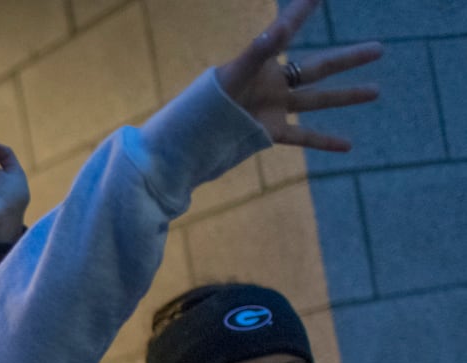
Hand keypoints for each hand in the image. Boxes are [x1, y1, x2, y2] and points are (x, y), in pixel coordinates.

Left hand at [214, 0, 381, 151]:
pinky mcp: (270, 132)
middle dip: (348, 59)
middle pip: (318, 68)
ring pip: (317, 101)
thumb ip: (256, 53)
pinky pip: (302, 136)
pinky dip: (325, 140)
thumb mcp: (232, 76)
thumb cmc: (204, 104)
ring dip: (346, 96)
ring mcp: (274, 109)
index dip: (302, 13)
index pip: (288, 32)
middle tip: (379, 48)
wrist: (186, 141)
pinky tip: (349, 145)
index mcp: (262, 64)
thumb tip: (280, 28)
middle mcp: (272, 84)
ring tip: (376, 90)